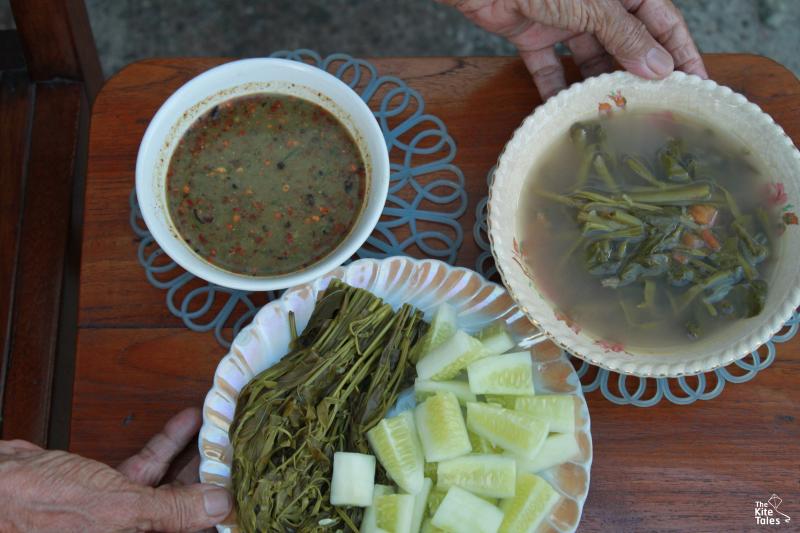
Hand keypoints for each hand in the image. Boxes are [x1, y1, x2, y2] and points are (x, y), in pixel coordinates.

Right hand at [0, 408, 230, 532]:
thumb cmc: (43, 506)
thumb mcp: (119, 508)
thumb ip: (172, 511)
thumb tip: (220, 506)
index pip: (195, 532)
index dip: (221, 513)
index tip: (248, 488)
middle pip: (188, 510)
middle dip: (214, 479)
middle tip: (239, 451)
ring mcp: (120, 514)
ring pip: (171, 485)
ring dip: (195, 455)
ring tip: (221, 430)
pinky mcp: (108, 489)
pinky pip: (147, 467)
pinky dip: (167, 443)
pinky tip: (187, 421)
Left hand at [443, 0, 706, 98]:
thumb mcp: (594, 5)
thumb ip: (626, 36)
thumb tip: (660, 68)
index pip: (662, 21)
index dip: (680, 52)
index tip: (696, 84)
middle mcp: (596, 1)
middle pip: (626, 43)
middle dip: (638, 75)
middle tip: (652, 111)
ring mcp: (563, 16)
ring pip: (588, 57)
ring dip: (597, 85)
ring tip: (611, 116)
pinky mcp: (531, 32)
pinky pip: (549, 66)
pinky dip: (555, 87)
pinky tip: (565, 111)